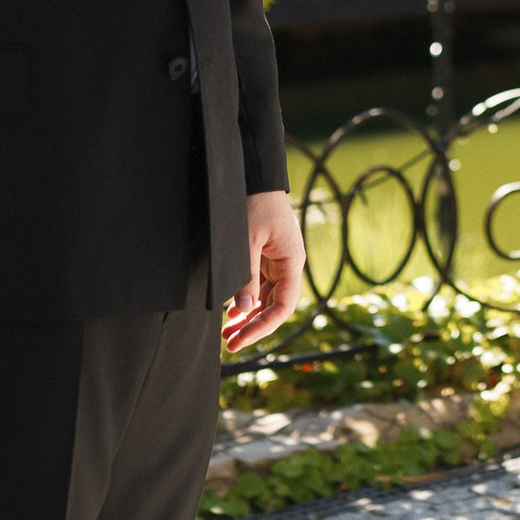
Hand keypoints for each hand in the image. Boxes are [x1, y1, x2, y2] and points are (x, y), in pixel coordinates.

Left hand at [224, 189, 304, 352]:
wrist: (255, 176)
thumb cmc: (253, 203)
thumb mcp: (246, 241)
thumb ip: (245, 276)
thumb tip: (242, 310)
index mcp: (291, 262)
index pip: (283, 306)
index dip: (263, 327)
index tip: (241, 339)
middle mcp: (288, 265)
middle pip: (275, 306)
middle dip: (253, 327)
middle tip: (230, 344)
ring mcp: (278, 262)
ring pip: (266, 299)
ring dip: (248, 317)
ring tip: (228, 334)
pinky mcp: (266, 257)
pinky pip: (259, 286)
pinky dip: (246, 301)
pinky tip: (231, 314)